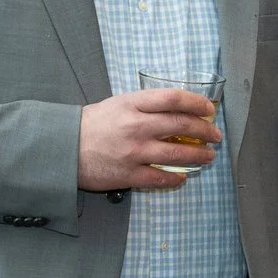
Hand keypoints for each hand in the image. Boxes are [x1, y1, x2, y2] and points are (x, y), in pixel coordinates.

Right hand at [79, 90, 220, 191]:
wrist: (62, 148)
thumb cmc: (92, 124)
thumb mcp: (118, 104)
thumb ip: (146, 106)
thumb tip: (179, 110)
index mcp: (132, 104)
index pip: (173, 99)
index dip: (197, 103)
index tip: (210, 109)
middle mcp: (136, 125)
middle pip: (181, 125)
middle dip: (205, 131)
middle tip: (215, 136)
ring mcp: (133, 151)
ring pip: (177, 153)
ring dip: (199, 155)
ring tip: (208, 156)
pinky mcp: (128, 174)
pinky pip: (161, 177)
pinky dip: (176, 178)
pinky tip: (183, 178)